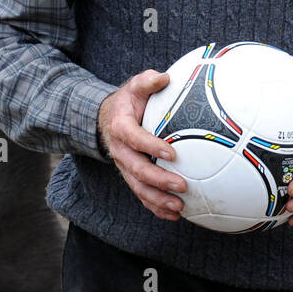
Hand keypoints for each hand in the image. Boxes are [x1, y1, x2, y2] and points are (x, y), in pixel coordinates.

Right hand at [98, 70, 185, 220]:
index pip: (135, 138)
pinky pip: (142, 195)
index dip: (151, 146)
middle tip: (182, 185)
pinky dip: (156, 207)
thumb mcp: (136, 85)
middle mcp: (120, 150)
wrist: (110, 117)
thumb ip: (148, 81)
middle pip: (137, 169)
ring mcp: (124, 166)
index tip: (172, 153)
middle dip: (159, 180)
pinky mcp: (130, 176)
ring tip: (179, 207)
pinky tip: (174, 214)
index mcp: (121, 127)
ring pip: (138, 187)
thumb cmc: (130, 100)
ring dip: (158, 199)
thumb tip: (164, 77)